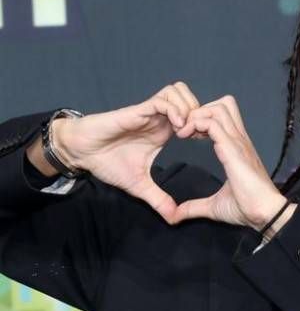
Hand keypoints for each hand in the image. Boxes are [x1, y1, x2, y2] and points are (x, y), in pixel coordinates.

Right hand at [52, 82, 200, 223]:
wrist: (82, 153)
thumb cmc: (107, 162)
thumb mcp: (139, 186)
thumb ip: (158, 200)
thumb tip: (173, 218)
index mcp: (163, 131)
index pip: (192, 116)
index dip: (203, 126)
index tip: (206, 144)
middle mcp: (159, 118)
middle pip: (191, 99)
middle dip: (200, 114)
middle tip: (200, 136)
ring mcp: (149, 112)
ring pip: (178, 92)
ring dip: (188, 109)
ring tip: (187, 132)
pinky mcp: (138, 110)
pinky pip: (163, 99)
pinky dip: (174, 110)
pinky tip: (177, 128)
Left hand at [170, 95, 292, 230]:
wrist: (265, 214)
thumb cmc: (247, 208)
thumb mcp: (214, 206)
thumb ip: (194, 207)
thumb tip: (176, 216)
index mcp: (237, 149)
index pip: (222, 117)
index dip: (202, 120)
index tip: (188, 136)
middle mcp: (239, 140)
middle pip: (222, 104)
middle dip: (200, 111)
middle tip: (186, 130)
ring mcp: (238, 143)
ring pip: (218, 108)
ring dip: (198, 115)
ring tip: (184, 132)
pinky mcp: (233, 149)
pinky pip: (212, 124)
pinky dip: (196, 124)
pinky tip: (186, 138)